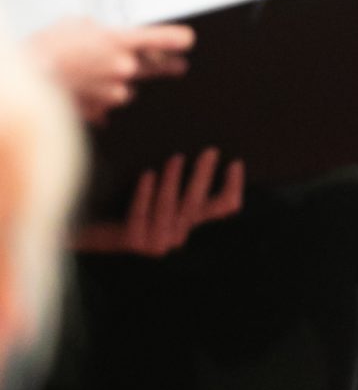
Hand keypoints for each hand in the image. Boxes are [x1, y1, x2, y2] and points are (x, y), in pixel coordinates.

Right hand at [24, 19, 192, 121]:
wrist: (25, 80)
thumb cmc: (46, 50)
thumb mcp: (75, 25)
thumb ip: (98, 30)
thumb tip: (102, 34)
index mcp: (119, 41)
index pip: (163, 39)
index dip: (178, 40)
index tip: (188, 42)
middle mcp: (123, 67)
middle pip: (156, 67)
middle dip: (167, 67)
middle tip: (177, 67)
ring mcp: (112, 91)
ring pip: (126, 88)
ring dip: (116, 84)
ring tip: (92, 76)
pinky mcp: (100, 110)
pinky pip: (106, 105)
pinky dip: (98, 100)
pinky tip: (82, 91)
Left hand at [76, 148, 243, 255]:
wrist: (91, 231)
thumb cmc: (128, 204)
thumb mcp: (159, 193)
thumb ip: (179, 179)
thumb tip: (202, 147)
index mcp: (190, 224)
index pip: (225, 208)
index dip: (233, 186)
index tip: (234, 162)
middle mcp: (179, 237)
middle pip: (198, 205)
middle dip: (205, 176)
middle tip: (209, 152)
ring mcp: (156, 242)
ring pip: (171, 207)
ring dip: (175, 181)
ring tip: (176, 158)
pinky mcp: (133, 242)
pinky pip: (143, 213)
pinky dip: (146, 193)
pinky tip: (148, 175)